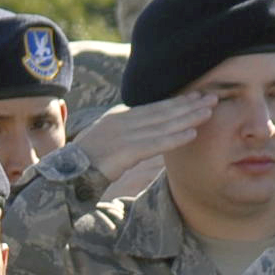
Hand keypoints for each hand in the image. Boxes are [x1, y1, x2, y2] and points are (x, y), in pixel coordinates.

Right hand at [74, 93, 211, 180]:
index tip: (196, 98)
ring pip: (162, 125)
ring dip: (187, 118)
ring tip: (208, 112)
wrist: (62, 176)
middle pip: (161, 112)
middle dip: (188, 105)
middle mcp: (121, 122)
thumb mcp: (104, 144)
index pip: (153, 107)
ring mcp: (121, 135)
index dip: (176, 102)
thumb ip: (124, 137)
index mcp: (117, 118)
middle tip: (212, 97)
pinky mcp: (123, 152)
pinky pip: (154, 144)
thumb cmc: (82, 165)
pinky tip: (192, 134)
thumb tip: (143, 141)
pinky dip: (174, 139)